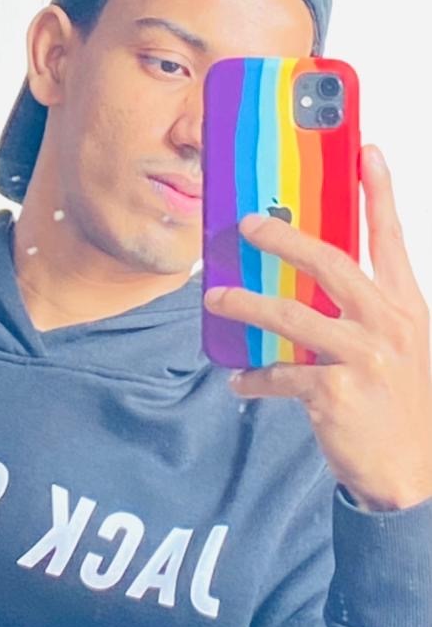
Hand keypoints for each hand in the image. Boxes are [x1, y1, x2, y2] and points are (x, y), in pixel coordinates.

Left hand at [204, 145, 431, 510]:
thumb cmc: (397, 405)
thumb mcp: (396, 348)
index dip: (379, 192)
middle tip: (246, 223)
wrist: (413, 475)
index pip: (391, 238)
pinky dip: (254, 376)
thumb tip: (306, 282)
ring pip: (289, 313)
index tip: (366, 152)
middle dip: (282, 236)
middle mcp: (388, 324)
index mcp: (404, 307)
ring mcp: (363, 356)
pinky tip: (239, 380)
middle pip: (329, 261)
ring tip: (213, 298)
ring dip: (244, 304)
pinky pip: (279, 373)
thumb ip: (361, 312)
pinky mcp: (335, 390)